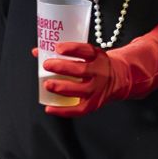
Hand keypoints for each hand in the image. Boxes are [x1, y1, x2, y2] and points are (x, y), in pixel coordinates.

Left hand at [34, 23, 157, 116]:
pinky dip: (63, 111)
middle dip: (62, 67)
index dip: (72, 49)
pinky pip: (79, 109)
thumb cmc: (97, 65)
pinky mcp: (94, 104)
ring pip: (80, 90)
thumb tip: (37, 52)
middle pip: (82, 70)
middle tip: (47, 65)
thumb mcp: (87, 54)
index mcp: (98, 57)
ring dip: (62, 87)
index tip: (58, 48)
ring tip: (47, 84)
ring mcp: (98, 90)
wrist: (120, 78)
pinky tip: (50, 108)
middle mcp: (100, 73)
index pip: (86, 50)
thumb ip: (65, 52)